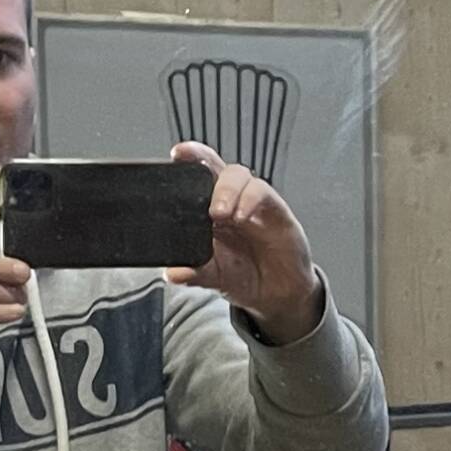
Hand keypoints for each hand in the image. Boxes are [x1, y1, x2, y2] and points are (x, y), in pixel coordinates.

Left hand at [173, 144, 323, 339]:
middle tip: (191, 172)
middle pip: (215, 166)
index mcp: (208, 210)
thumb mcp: (214, 277)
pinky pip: (263, 193)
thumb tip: (173, 273)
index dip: (187, 161)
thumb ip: (194, 272)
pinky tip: (241, 216)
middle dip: (202, 158)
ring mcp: (252, 203)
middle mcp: (230, 201)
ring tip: (217, 213)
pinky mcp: (276, 211)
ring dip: (226, 189)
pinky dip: (250, 200)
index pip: (196, 178)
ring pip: (238, 175)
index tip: (176, 155)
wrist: (277, 295)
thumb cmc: (244, 275)